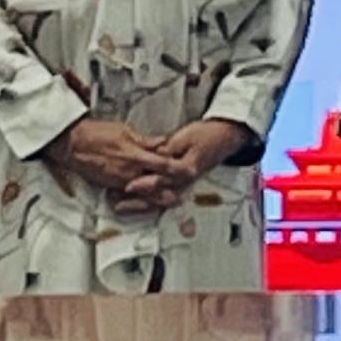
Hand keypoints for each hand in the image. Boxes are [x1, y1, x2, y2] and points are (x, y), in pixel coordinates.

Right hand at [41, 117, 178, 201]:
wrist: (73, 145)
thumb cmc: (97, 135)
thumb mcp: (125, 132)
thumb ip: (145, 141)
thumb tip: (163, 142)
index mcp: (136, 157)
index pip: (165, 165)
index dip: (180, 169)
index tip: (192, 170)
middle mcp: (131, 174)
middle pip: (159, 185)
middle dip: (173, 187)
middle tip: (186, 187)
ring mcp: (121, 182)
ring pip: (146, 193)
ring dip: (159, 194)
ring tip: (171, 195)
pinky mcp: (112, 187)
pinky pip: (131, 195)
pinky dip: (141, 196)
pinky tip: (148, 195)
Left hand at [123, 118, 250, 209]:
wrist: (224, 137)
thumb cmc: (207, 136)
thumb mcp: (187, 137)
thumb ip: (169, 148)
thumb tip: (154, 155)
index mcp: (185, 170)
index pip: (160, 180)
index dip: (143, 183)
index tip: (127, 186)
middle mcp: (183, 181)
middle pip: (156, 196)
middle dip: (135, 201)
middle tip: (115, 201)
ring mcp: (182, 184)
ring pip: (157, 199)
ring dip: (138, 203)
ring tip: (119, 205)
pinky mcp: (180, 182)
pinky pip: (161, 196)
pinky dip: (147, 200)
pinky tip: (134, 202)